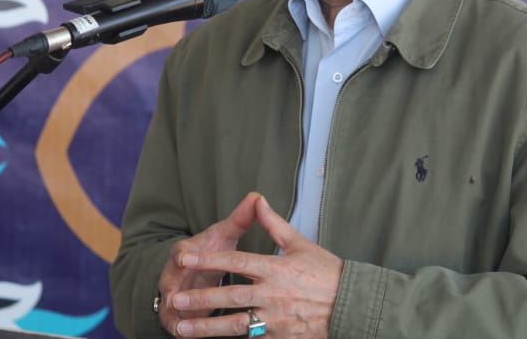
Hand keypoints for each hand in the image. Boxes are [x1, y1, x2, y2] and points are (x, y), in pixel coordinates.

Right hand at [156, 192, 261, 334]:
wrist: (193, 270)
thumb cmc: (213, 250)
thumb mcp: (224, 234)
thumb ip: (240, 219)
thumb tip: (257, 196)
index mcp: (186, 251)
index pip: (181, 251)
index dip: (182, 255)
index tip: (182, 258)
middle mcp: (175, 273)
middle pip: (170, 281)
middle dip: (172, 290)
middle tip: (174, 298)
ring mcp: (172, 295)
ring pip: (171, 306)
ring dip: (175, 315)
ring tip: (179, 326)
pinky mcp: (176, 315)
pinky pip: (177, 324)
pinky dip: (182, 330)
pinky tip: (187, 336)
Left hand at [170, 194, 342, 337]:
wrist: (350, 304)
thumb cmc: (326, 272)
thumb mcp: (300, 243)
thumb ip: (273, 224)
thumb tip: (258, 200)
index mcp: (275, 268)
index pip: (235, 262)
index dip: (208, 259)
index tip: (184, 257)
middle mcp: (272, 294)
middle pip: (230, 295)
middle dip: (200, 298)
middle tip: (175, 298)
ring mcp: (276, 319)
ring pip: (235, 324)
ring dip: (206, 327)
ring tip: (182, 328)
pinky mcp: (281, 337)